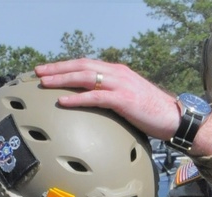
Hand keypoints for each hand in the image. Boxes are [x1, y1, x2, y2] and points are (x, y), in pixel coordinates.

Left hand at [35, 60, 182, 141]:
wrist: (173, 117)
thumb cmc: (152, 113)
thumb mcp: (129, 100)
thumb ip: (113, 97)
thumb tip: (98, 105)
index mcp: (116, 72)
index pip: (86, 64)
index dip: (65, 66)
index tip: (48, 70)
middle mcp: (116, 73)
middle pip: (80, 66)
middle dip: (57, 68)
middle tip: (38, 73)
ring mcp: (119, 85)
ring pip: (84, 77)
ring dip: (62, 79)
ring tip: (44, 84)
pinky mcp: (123, 99)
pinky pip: (95, 97)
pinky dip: (77, 97)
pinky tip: (62, 101)